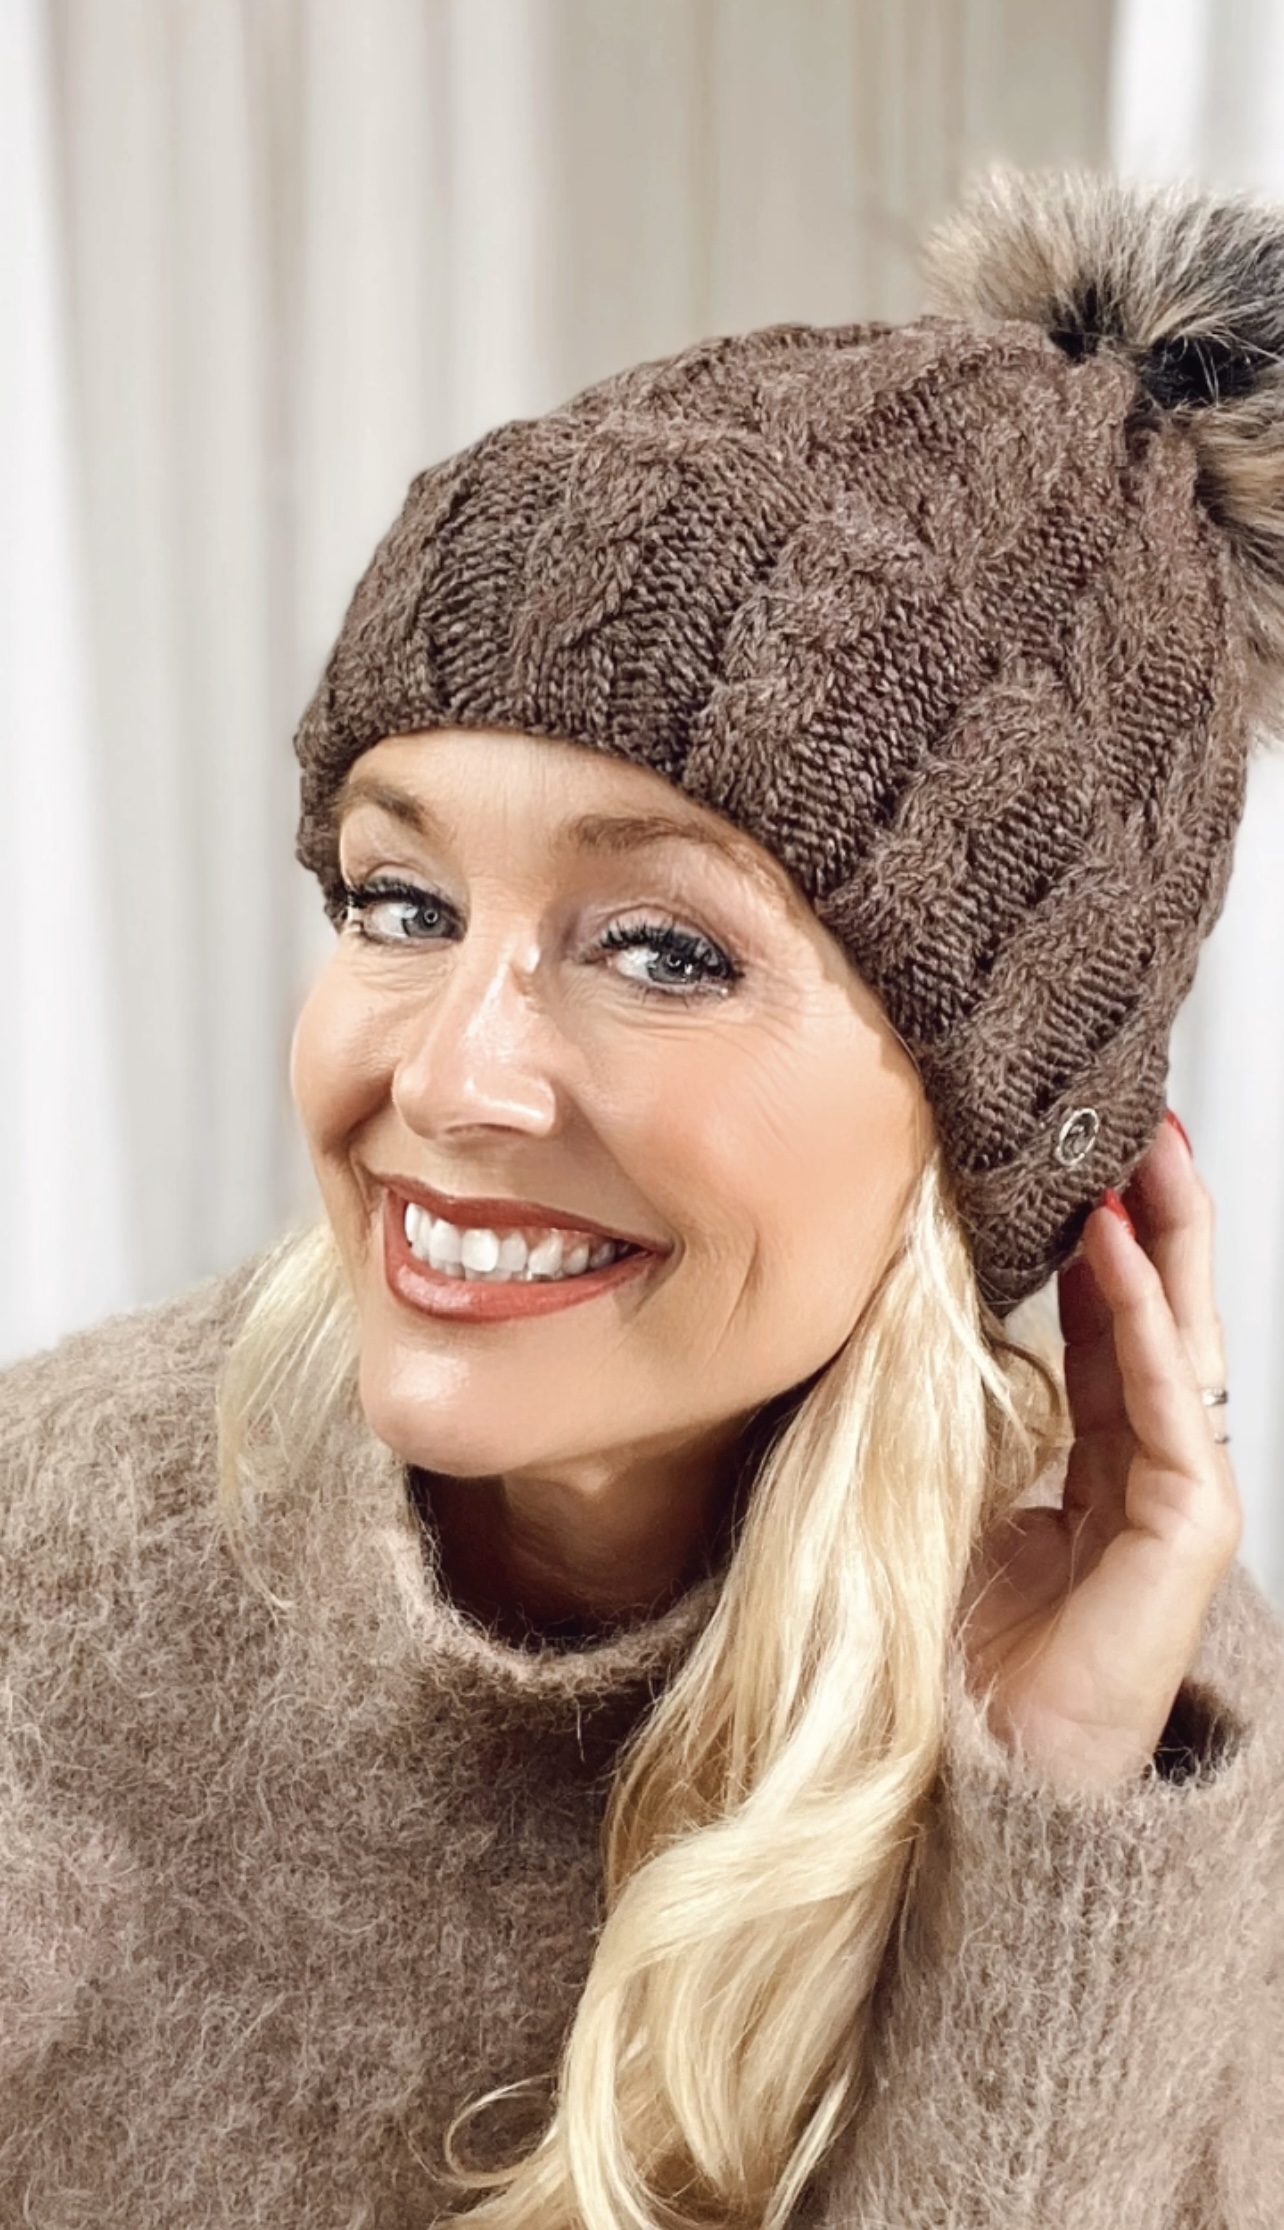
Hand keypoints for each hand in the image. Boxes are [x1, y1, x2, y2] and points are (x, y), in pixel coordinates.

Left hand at [961, 1112, 1241, 1792]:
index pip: (1104, 1333)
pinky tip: (1118, 1252)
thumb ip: (952, 1424)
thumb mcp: (939, 1503)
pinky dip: (1139, 1322)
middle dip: (1155, 1217)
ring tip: (1146, 1151)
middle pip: (1160, 1320)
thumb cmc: (951, 1667)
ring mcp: (1172, 1508)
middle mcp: (1141, 1481)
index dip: (1095, 1249)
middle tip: (1137, 1123)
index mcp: (1089, 1475)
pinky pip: (1163, 1407)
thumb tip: (901, 1323)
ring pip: (1178, 1343)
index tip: (1072, 1169)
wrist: (976, 1788)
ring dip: (1163, 1241)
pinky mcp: (1183, 1539)